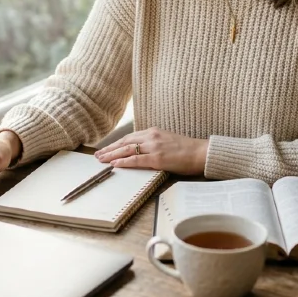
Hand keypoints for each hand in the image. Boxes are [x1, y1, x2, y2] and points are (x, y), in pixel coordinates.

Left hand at [93, 128, 207, 175]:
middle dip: (109, 149)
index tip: (105, 149)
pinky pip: (136, 160)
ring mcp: (154, 147)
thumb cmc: (186, 149)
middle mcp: (151, 136)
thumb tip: (139, 151)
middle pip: (124, 142)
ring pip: (127, 150)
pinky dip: (124, 162)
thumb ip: (152, 143)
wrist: (200, 152)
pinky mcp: (158, 158)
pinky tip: (115, 164)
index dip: (115, 144)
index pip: (129, 137)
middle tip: (97, 155)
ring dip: (112, 155)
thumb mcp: (166, 140)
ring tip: (101, 160)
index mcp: (153, 132)